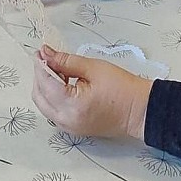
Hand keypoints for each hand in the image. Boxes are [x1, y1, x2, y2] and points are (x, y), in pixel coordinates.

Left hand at [33, 45, 152, 140]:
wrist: (142, 111)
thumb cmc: (123, 88)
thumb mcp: (93, 68)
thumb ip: (65, 61)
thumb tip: (46, 53)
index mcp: (72, 105)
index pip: (45, 82)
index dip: (40, 64)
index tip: (41, 50)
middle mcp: (67, 121)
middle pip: (39, 96)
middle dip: (40, 75)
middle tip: (49, 58)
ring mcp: (70, 128)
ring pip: (44, 105)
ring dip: (45, 86)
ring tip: (58, 69)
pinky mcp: (74, 129)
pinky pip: (54, 112)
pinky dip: (53, 97)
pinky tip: (63, 84)